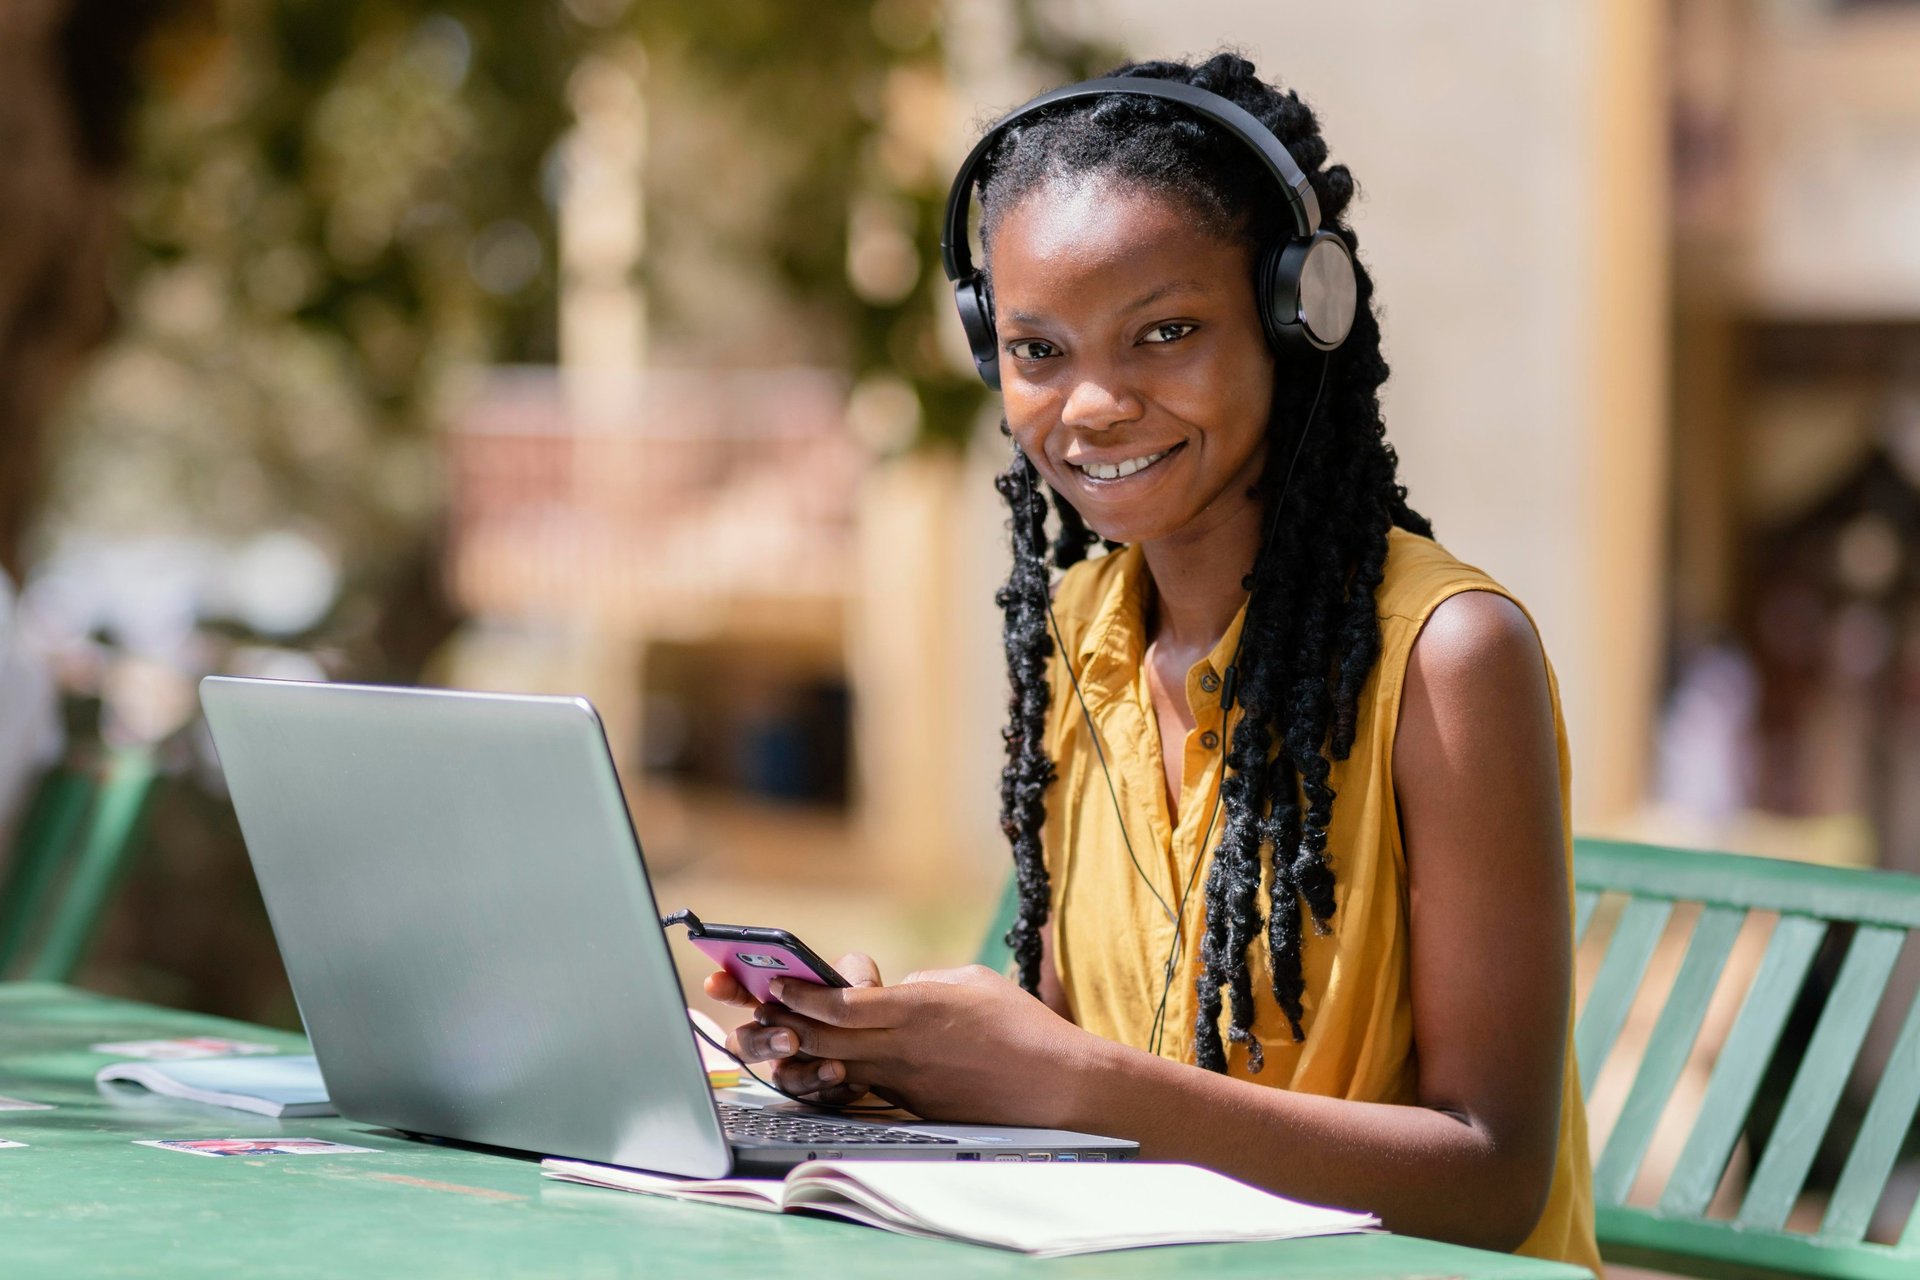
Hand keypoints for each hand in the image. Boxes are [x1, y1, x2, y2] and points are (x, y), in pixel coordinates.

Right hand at [704, 953, 879, 1106]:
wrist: (892, 1037)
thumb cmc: (865, 1000)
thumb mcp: (856, 975)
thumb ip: (844, 973)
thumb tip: (833, 982)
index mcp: (778, 1004)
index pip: (741, 994)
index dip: (725, 989)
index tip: (715, 983)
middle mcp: (778, 1038)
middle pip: (747, 1046)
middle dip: (762, 1042)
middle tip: (789, 1037)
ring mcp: (795, 1067)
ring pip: (783, 1079)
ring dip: (805, 1074)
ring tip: (834, 1066)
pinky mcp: (820, 1092)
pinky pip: (818, 1099)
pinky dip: (835, 1091)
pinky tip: (855, 1080)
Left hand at [757, 964, 1096, 1125]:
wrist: (1054, 1087)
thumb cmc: (1021, 1026)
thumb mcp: (969, 981)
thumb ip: (921, 984)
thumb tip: (891, 990)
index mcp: (918, 1010)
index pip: (844, 1003)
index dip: (801, 993)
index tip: (772, 981)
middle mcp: (903, 1049)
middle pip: (826, 1036)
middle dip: (779, 1018)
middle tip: (743, 1004)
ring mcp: (905, 1080)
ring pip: (836, 1063)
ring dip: (798, 1048)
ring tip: (766, 1032)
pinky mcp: (913, 1103)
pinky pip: (864, 1083)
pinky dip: (834, 1070)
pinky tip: (813, 1060)